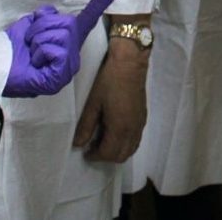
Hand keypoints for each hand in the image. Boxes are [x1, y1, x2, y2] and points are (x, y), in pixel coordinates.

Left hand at [3, 0, 120, 97]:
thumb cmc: (14, 48)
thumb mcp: (32, 24)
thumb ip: (48, 17)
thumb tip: (50, 12)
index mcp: (68, 40)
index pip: (88, 18)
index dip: (101, 0)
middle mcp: (73, 53)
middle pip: (69, 23)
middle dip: (43, 26)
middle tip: (31, 40)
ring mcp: (69, 67)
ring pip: (61, 36)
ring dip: (38, 40)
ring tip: (31, 53)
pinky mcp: (60, 78)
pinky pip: (56, 51)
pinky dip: (40, 53)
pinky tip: (35, 64)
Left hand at [72, 22, 149, 161]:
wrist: (130, 64)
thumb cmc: (109, 81)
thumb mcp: (93, 103)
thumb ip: (85, 126)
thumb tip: (78, 144)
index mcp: (119, 127)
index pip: (108, 153)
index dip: (95, 156)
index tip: (85, 152)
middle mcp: (133, 129)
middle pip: (122, 156)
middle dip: (106, 157)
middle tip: (93, 147)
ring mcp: (140, 124)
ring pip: (131, 149)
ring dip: (117, 151)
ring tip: (103, 141)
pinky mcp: (143, 117)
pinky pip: (136, 139)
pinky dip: (125, 143)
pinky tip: (115, 132)